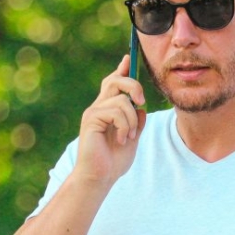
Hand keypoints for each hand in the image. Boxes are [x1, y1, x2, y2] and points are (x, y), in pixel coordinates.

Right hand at [74, 55, 146, 184]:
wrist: (99, 178)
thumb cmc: (113, 161)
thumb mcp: (132, 137)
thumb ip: (136, 122)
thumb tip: (141, 108)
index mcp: (108, 109)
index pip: (114, 82)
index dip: (122, 68)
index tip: (128, 56)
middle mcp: (98, 107)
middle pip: (116, 80)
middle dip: (134, 86)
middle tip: (142, 102)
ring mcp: (93, 112)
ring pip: (122, 99)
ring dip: (132, 120)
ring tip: (128, 136)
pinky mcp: (91, 119)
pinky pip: (117, 111)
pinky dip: (125, 126)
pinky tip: (122, 140)